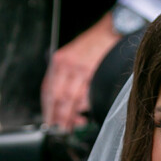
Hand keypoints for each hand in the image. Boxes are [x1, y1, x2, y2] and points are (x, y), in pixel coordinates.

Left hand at [41, 13, 119, 130]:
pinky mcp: (94, 72)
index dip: (48, 109)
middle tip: (61, 130)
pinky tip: (87, 111)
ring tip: (76, 124)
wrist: (112, 30)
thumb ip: (65, 76)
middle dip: (59, 117)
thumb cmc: (94, 45)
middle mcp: (66, 65)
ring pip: (71, 99)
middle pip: (57, 98)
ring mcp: (80, 68)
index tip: (50, 122)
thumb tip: (61, 101)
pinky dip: (86, 105)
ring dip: (72, 115)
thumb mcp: (72, 56)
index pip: (48, 90)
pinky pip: (87, 94)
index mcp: (59, 62)